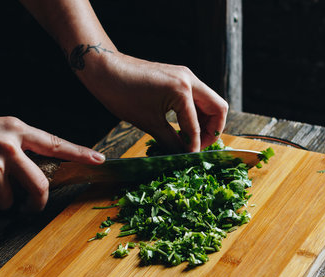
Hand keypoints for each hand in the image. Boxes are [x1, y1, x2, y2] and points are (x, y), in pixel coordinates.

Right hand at [0, 110, 104, 210]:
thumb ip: (19, 145)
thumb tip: (34, 173)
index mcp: (18, 129)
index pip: (56, 143)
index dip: (80, 153)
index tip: (100, 160)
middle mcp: (11, 147)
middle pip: (40, 185)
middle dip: (37, 202)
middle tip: (30, 206)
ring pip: (9, 200)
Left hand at [79, 52, 228, 152]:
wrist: (106, 69)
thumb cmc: (122, 94)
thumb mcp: (148, 122)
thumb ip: (170, 140)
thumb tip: (183, 155)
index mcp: (182, 91)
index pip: (196, 126)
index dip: (195, 146)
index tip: (190, 159)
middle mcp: (189, 80)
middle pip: (218, 108)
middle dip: (212, 131)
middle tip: (199, 147)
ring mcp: (185, 76)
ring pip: (210, 102)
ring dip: (205, 121)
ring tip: (192, 139)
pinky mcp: (179, 77)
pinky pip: (197, 97)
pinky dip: (196, 113)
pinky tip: (184, 126)